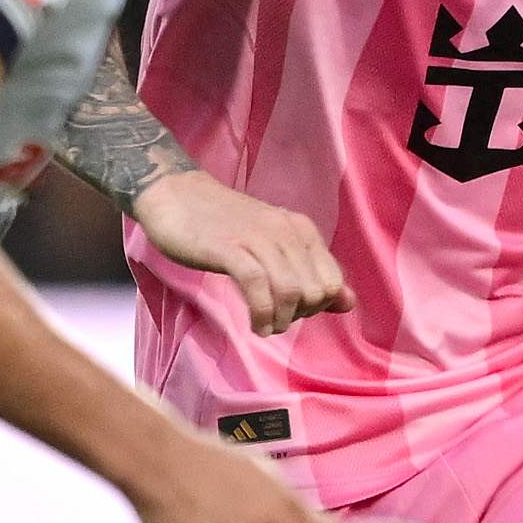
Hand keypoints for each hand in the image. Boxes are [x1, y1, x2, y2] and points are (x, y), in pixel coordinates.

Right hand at [133, 171, 352, 334]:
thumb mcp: (273, 247)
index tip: (291, 310)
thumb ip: (311, 274)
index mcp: (300, 230)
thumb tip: (348, 303)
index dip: (317, 307)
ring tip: (265, 326)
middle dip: (299, 316)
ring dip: (281, 320)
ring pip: (291, 291)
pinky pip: (258, 287)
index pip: (333, 282)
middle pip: (315, 292)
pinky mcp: (229, 248)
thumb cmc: (222, 225)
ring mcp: (258, 238)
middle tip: (275, 318)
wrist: (173, 196)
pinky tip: (255, 325)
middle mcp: (285, 231)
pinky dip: (261, 314)